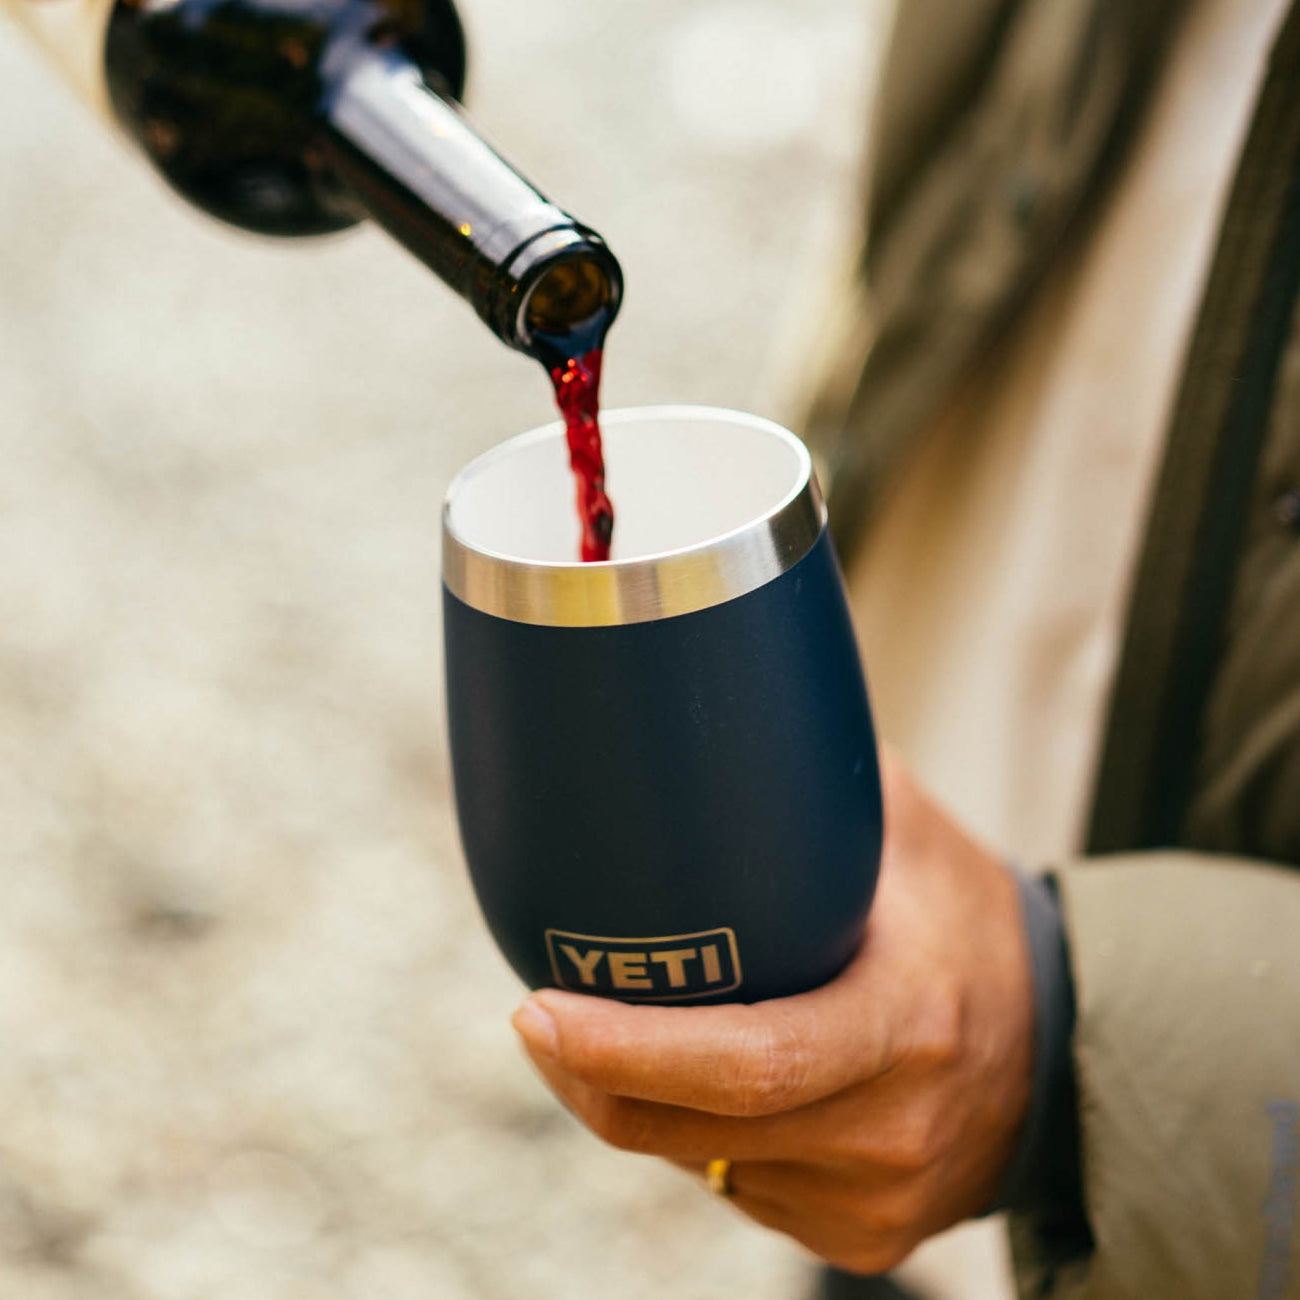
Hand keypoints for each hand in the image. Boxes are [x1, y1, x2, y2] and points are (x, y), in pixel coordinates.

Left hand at [511, 751, 1035, 1273]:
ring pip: (704, 1166)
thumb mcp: (911, 832)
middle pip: (699, 1128)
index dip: (627, 1048)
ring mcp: (878, 1200)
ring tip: (603, 1040)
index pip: (749, 1061)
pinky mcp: (862, 1237)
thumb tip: (716, 704)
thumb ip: (820, 778)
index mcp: (910, 1025)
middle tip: (536, 1018)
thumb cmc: (965, 921)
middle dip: (593, 1079)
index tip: (538, 1007)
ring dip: (638, 1109)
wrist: (1059, 1048)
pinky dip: (695, 1141)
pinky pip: (739, 1192)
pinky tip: (689, 1088)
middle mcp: (896, 1128)